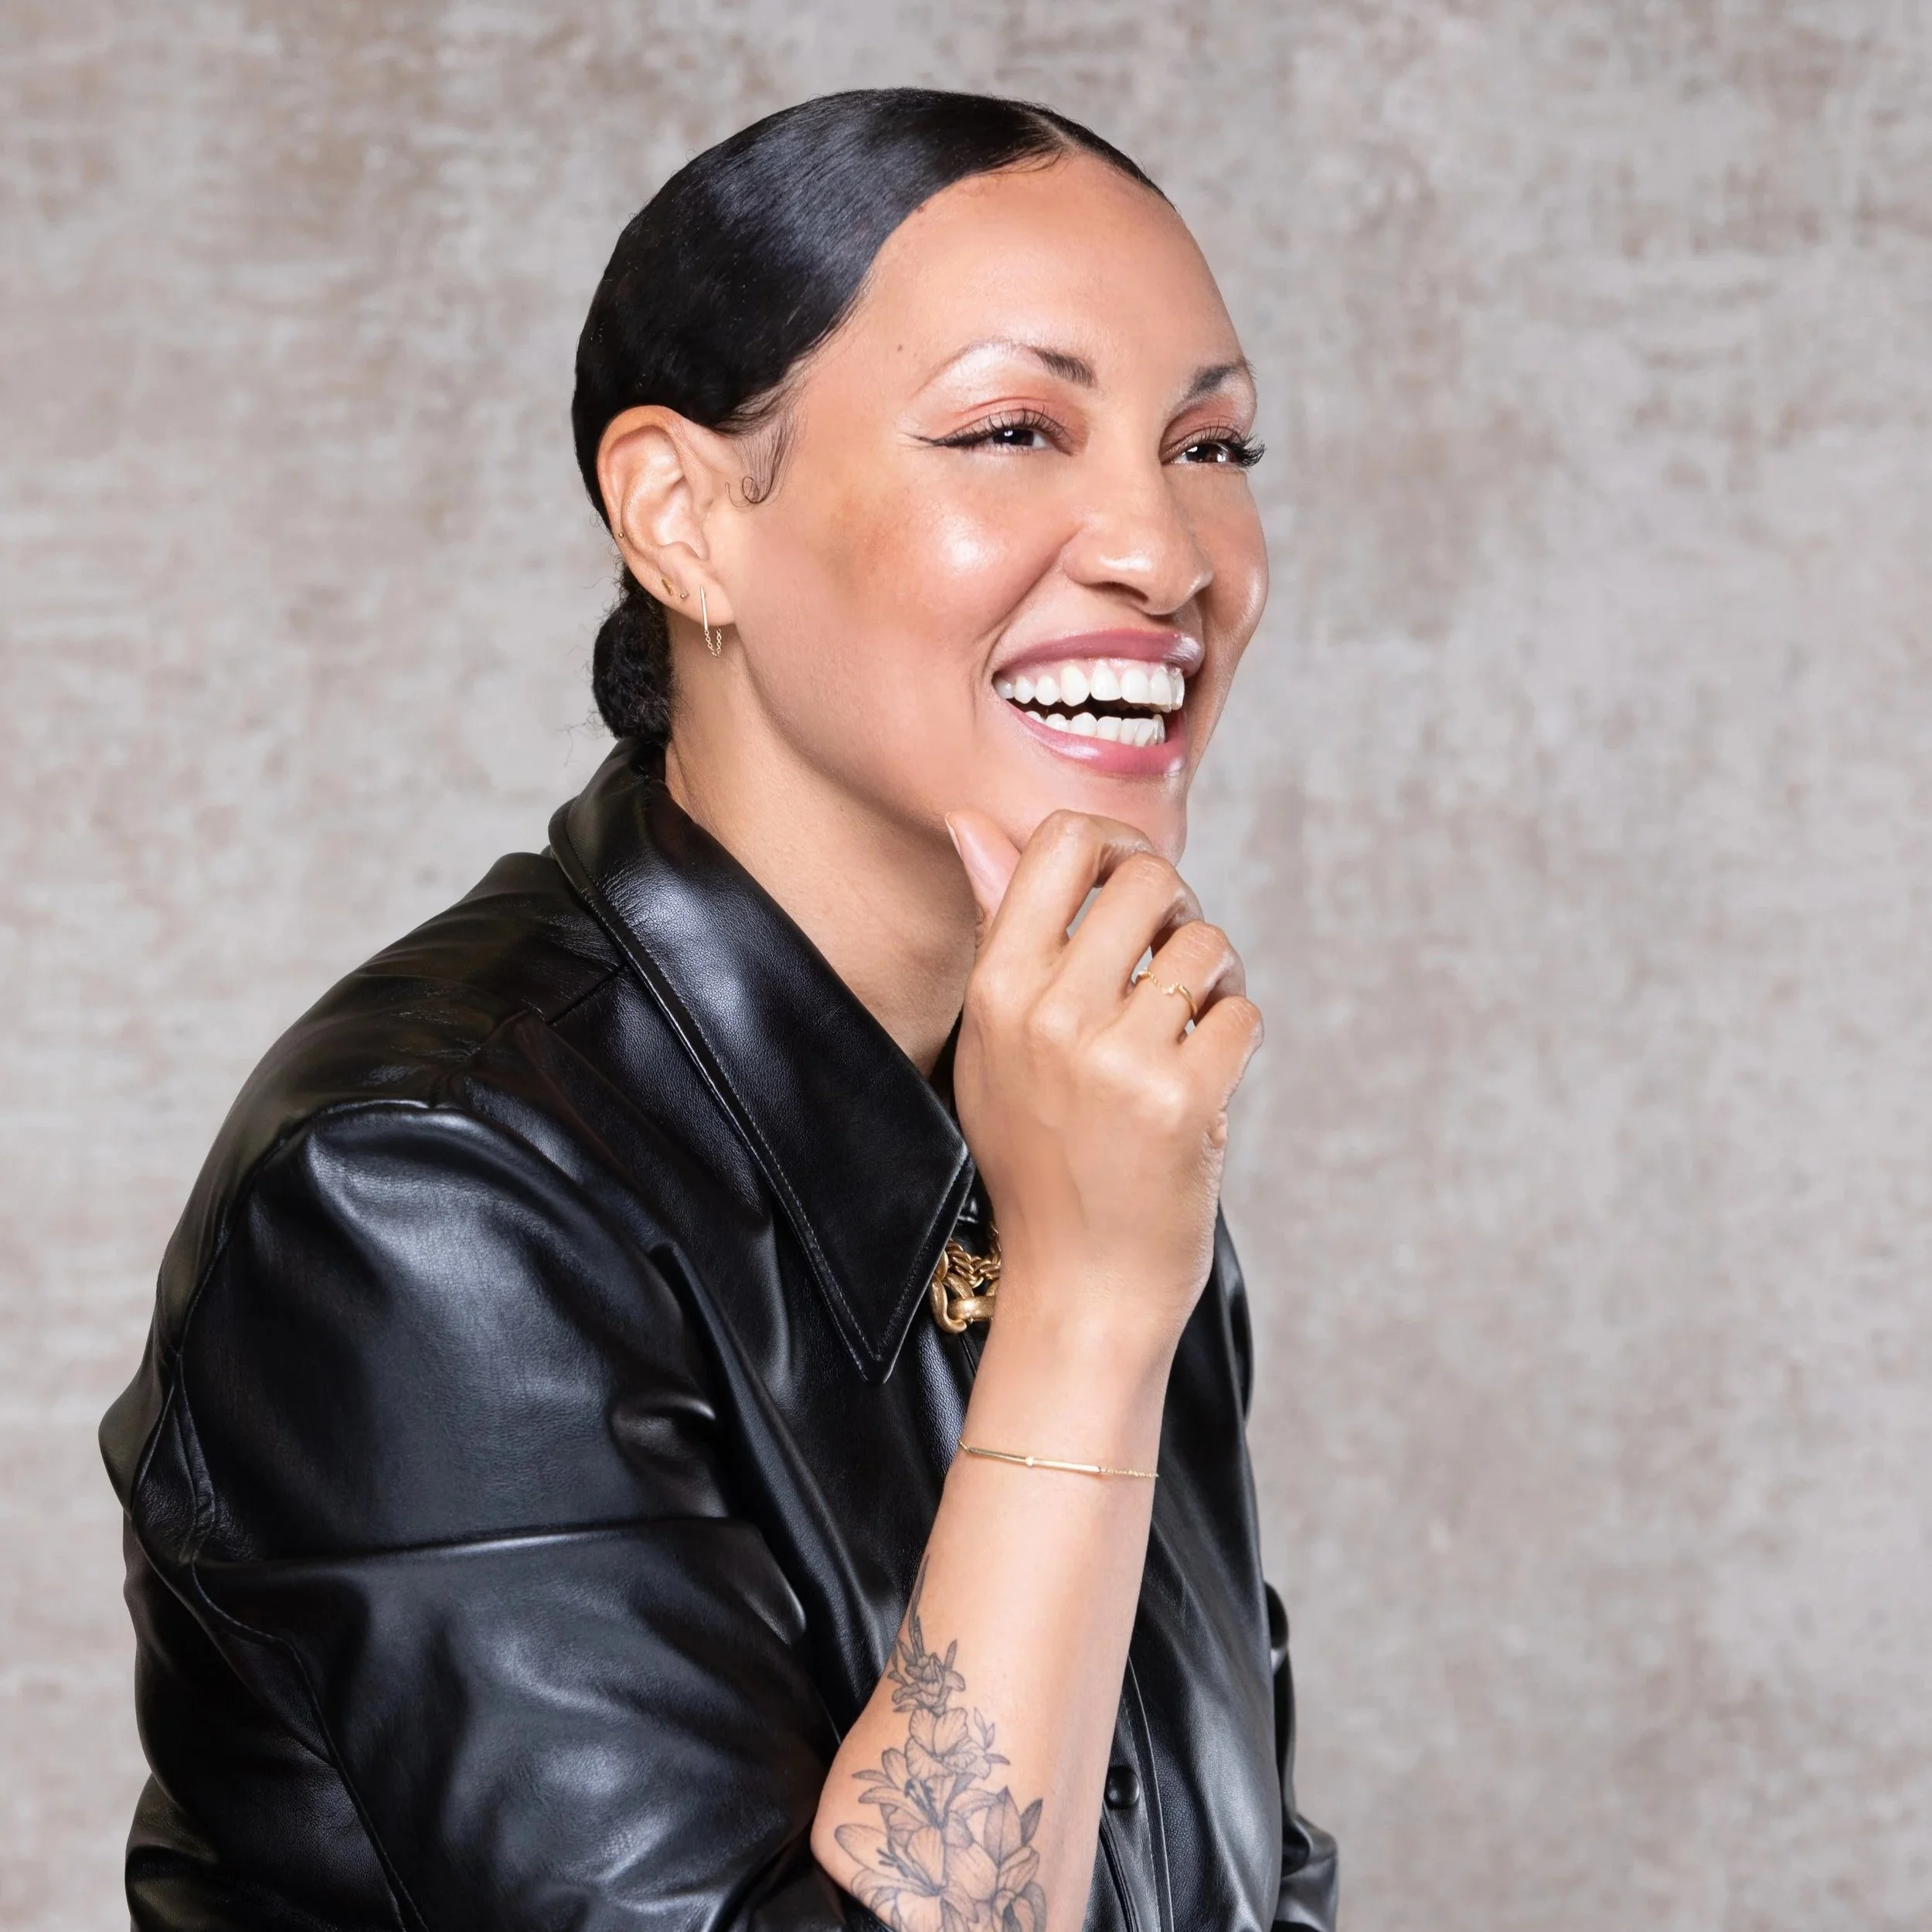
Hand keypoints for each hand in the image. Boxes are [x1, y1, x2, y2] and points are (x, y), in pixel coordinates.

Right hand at [946, 809, 1263, 1358]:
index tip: (1129, 887)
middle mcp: (1047, 1013)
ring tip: (1188, 1029)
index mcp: (995, 988)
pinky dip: (1236, 1039)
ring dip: (1215, 980)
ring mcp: (1114, 1058)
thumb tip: (969, 819)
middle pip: (1148, 878)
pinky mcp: (1180, 1101)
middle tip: (1171, 963)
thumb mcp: (994, 1041)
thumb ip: (999, 927)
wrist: (1079, 1288)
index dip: (1115, 846)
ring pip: (1206, 944)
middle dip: (1179, 910)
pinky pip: (1240, 1014)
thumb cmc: (1041, 1156)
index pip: (1062, 842)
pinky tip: (1204, 1079)